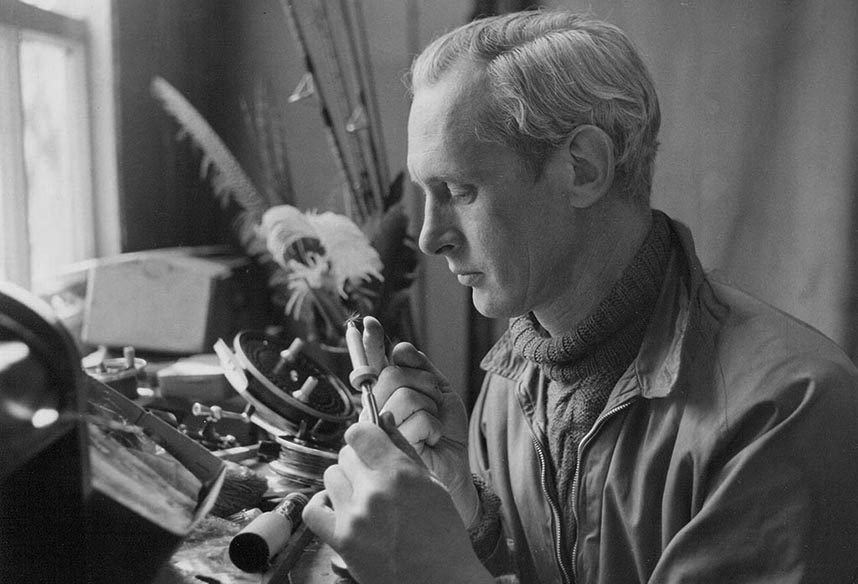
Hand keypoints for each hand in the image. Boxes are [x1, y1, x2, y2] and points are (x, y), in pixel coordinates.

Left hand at [302, 414, 492, 583]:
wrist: (442, 583)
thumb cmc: (443, 536)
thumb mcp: (433, 485)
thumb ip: (403, 448)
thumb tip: (383, 418)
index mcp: (400, 473)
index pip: (359, 432)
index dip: (364, 435)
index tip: (370, 443)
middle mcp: (374, 492)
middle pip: (345, 454)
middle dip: (359, 461)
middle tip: (374, 477)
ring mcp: (355, 517)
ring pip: (330, 476)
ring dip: (344, 482)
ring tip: (363, 498)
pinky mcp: (341, 541)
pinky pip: (314, 509)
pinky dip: (324, 505)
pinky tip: (341, 509)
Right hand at [360, 316, 478, 527]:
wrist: (456, 466)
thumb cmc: (445, 431)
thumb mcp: (439, 392)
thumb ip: (420, 368)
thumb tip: (398, 347)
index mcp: (387, 391)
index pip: (375, 362)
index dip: (370, 343)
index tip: (369, 323)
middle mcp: (377, 407)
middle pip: (392, 375)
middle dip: (425, 385)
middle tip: (433, 405)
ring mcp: (381, 428)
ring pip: (406, 396)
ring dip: (431, 409)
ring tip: (432, 427)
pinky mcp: (390, 447)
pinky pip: (418, 419)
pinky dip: (434, 427)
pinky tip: (430, 441)